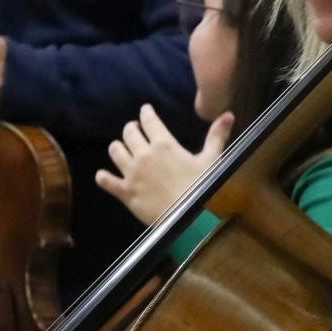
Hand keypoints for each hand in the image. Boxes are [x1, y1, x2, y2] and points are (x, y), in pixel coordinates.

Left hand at [95, 107, 231, 225]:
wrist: (189, 219)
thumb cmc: (202, 188)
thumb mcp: (212, 160)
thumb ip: (217, 136)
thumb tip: (229, 115)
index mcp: (164, 144)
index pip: (149, 120)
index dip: (146, 113)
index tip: (145, 110)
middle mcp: (144, 155)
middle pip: (129, 132)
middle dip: (131, 128)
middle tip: (135, 130)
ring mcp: (132, 173)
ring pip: (115, 150)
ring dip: (118, 147)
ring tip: (122, 148)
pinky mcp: (125, 192)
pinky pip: (105, 180)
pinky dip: (103, 177)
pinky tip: (104, 176)